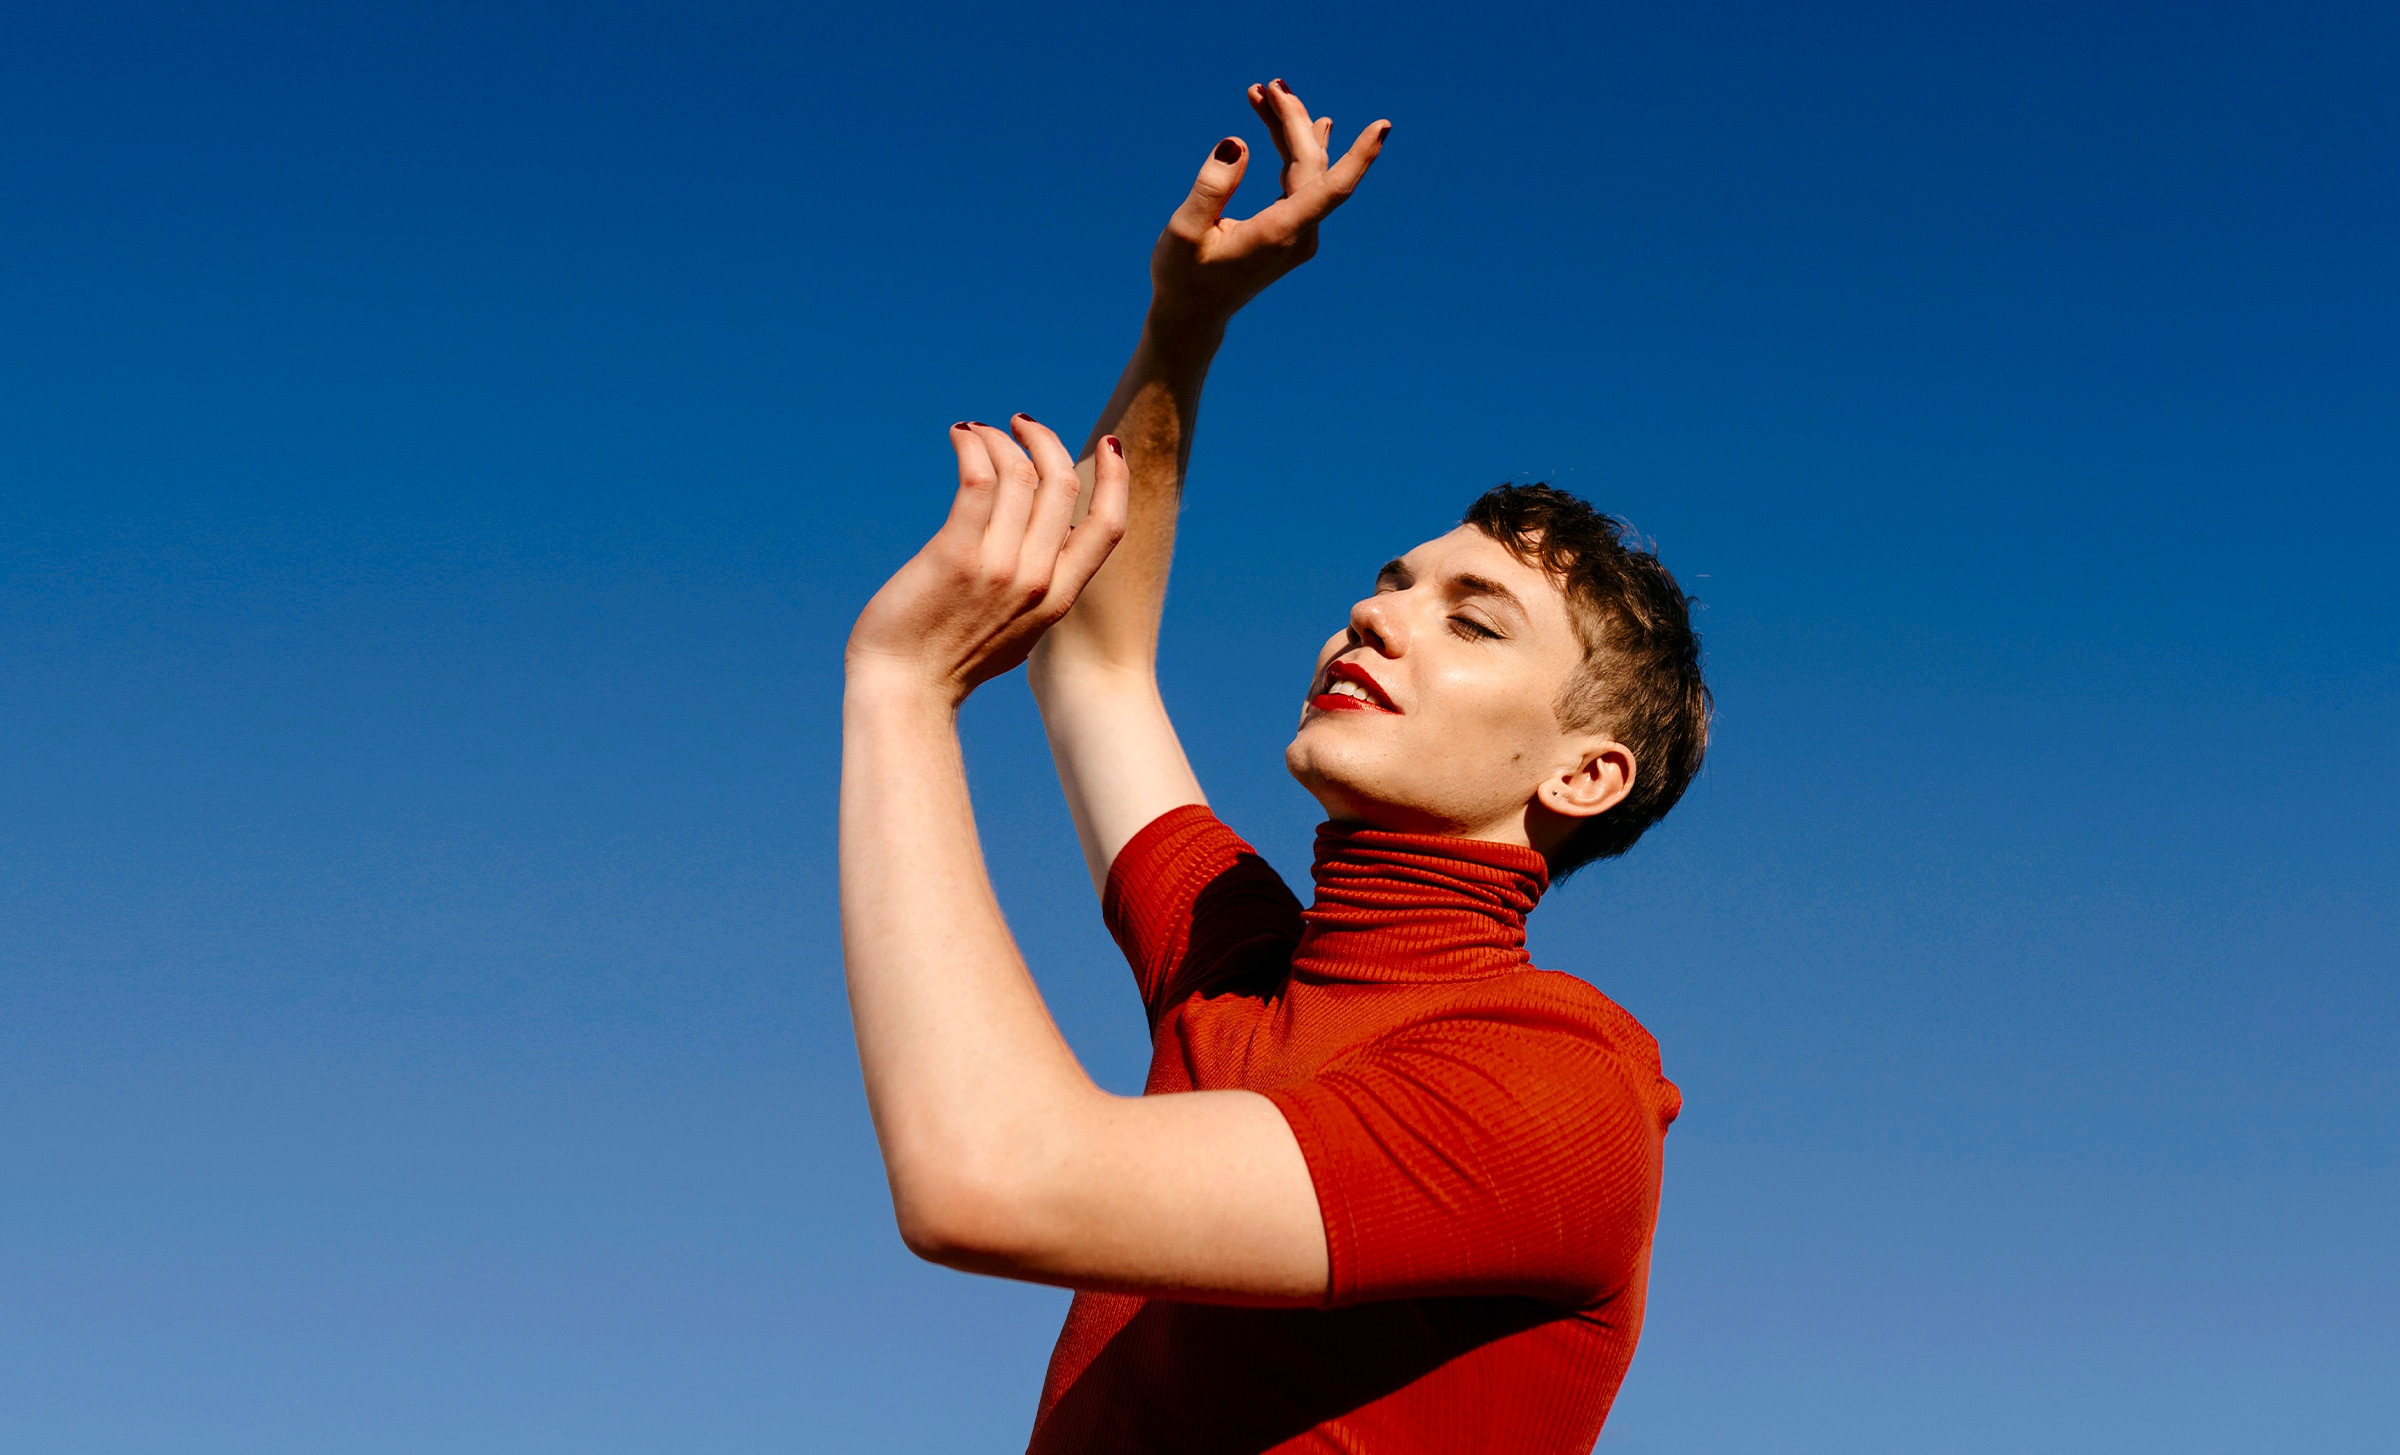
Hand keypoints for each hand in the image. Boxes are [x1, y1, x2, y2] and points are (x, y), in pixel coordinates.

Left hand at [847, 418, 1130, 704]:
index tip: (1108, 442)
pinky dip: (972, 446)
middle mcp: (1037, 581)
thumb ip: (1036, 592)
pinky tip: (959, 436)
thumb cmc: (947, 661)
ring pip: (1019, 474)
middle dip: (1045, 441)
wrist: (904, 691)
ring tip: (976, 431)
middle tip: (1020, 424)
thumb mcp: (1015, 631)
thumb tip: (1042, 552)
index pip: (1109, 526)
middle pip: (1062, 485)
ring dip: (1000, 440)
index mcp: (1058, 599)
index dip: (1116, 478)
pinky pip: (977, 479)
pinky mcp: (956, 555)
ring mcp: (999, 568)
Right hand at [1150, 79, 1390, 330]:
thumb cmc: (1182, 275)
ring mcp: (1300, 235)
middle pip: (1313, 164)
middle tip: (1270, 84)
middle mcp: (1299, 235)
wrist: (1191, 313)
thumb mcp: (1184, 231)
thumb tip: (1238, 141)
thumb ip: (1211, 186)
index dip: (1358, 156)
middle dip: (1294, 120)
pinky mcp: (1293, 231)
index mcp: (1278, 234)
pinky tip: (1312, 123)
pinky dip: (1291, 149)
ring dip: (1291, 130)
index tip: (1382, 126)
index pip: (1331, 189)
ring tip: (1273, 91)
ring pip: (1308, 170)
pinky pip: (1302, 181)